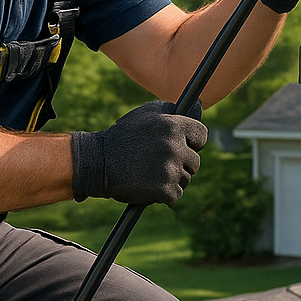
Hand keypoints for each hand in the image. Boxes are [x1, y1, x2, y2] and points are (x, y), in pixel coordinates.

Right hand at [70, 100, 207, 205]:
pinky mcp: (164, 190)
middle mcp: (174, 147)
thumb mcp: (146, 114)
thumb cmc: (123, 136)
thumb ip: (172, 110)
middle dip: (181, 163)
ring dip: (172, 179)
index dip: (192, 142)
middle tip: (158, 162)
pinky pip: (176, 194)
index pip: (202, 136)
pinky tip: (148, 185)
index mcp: (172, 125)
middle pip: (195, 161)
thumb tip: (198, 106)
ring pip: (186, 179)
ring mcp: (170, 169)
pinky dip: (165, 195)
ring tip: (150, 173)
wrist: (98, 163)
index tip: (183, 146)